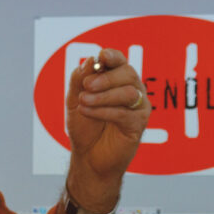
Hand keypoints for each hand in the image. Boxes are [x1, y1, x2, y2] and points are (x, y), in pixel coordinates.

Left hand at [64, 48, 149, 212]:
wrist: (88, 156)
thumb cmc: (84, 126)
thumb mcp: (75, 100)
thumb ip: (79, 80)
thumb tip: (90, 61)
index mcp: (117, 79)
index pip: (119, 61)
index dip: (113, 56)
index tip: (102, 56)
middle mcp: (132, 89)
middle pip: (127, 73)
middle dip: (106, 78)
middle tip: (86, 86)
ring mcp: (138, 107)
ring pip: (129, 93)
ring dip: (103, 96)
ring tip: (84, 102)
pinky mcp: (139, 124)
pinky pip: (124, 113)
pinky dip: (104, 111)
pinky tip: (88, 112)